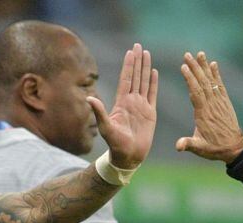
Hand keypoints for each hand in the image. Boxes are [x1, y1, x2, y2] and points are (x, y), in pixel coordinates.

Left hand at [88, 43, 157, 169]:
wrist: (128, 157)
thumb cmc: (115, 145)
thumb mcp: (105, 127)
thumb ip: (99, 112)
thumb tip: (89, 98)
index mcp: (121, 103)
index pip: (126, 79)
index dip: (128, 65)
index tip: (130, 52)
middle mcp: (131, 101)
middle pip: (135, 76)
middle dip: (137, 61)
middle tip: (139, 45)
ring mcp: (141, 106)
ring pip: (144, 82)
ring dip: (146, 68)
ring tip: (147, 53)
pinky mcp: (150, 113)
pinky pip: (153, 94)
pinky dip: (154, 83)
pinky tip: (154, 72)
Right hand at [175, 52, 242, 162]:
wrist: (234, 147)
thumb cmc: (214, 148)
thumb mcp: (200, 148)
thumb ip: (188, 144)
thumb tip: (177, 146)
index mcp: (203, 114)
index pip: (195, 92)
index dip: (190, 79)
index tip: (183, 67)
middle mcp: (212, 104)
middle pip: (202, 82)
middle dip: (195, 67)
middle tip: (187, 54)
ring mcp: (219, 102)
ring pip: (210, 81)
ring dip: (204, 67)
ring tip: (200, 53)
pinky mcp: (225, 102)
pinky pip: (220, 85)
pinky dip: (216, 74)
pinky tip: (214, 64)